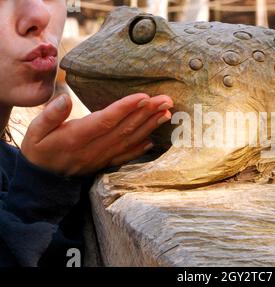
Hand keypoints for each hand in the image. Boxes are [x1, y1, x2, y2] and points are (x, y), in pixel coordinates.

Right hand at [21, 93, 172, 176]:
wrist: (42, 181)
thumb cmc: (38, 150)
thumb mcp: (35, 131)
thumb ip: (51, 115)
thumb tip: (66, 98)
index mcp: (76, 137)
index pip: (106, 120)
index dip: (126, 108)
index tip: (144, 97)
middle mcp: (93, 149)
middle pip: (124, 129)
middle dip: (147, 113)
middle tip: (166, 100)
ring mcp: (102, 158)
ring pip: (129, 140)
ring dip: (149, 126)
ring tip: (166, 113)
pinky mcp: (105, 164)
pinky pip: (126, 156)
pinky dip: (141, 148)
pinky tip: (154, 139)